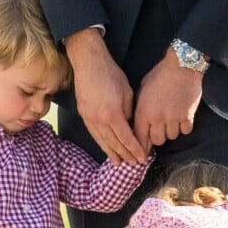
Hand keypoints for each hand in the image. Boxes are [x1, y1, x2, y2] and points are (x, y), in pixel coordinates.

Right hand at [64, 28, 146, 164]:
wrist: (89, 63)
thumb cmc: (111, 74)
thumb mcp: (127, 93)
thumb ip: (129, 113)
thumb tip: (129, 126)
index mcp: (113, 114)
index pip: (127, 138)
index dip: (135, 150)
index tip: (142, 158)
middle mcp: (100, 120)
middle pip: (115, 144)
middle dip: (126, 155)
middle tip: (134, 164)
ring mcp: (90, 119)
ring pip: (103, 142)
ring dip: (113, 154)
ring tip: (120, 163)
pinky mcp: (84, 116)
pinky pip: (95, 135)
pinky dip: (102, 145)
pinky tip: (107, 150)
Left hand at [133, 47, 203, 151]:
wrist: (182, 66)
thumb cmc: (160, 76)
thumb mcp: (142, 91)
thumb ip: (139, 109)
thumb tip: (136, 126)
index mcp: (144, 112)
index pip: (139, 137)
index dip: (140, 148)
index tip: (140, 155)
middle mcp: (157, 118)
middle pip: (157, 141)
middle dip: (157, 137)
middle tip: (160, 130)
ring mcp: (173, 118)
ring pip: (171, 137)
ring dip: (171, 131)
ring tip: (171, 119)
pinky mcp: (187, 117)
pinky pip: (185, 131)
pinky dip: (184, 127)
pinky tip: (182, 117)